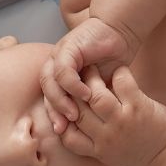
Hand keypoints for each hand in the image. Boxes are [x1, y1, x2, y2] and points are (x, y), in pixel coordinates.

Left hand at [40, 17, 140, 131]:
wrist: (119, 32)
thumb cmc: (112, 60)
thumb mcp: (100, 86)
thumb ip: (90, 101)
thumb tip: (88, 127)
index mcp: (60, 76)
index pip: (50, 100)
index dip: (55, 116)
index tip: (64, 133)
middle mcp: (55, 65)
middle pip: (46, 93)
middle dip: (54, 112)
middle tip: (64, 128)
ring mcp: (58, 55)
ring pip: (50, 83)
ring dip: (61, 100)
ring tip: (74, 114)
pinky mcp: (67, 48)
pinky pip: (63, 71)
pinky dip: (73, 86)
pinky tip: (86, 95)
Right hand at [59, 67, 165, 165]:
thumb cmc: (139, 153)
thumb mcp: (111, 155)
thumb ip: (93, 142)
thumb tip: (75, 124)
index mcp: (98, 150)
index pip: (68, 135)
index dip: (61, 116)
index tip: (64, 103)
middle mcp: (106, 137)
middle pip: (77, 110)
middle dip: (74, 92)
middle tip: (75, 77)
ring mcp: (122, 121)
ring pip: (96, 95)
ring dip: (92, 79)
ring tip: (93, 69)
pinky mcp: (138, 107)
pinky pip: (122, 83)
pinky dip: (119, 73)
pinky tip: (119, 70)